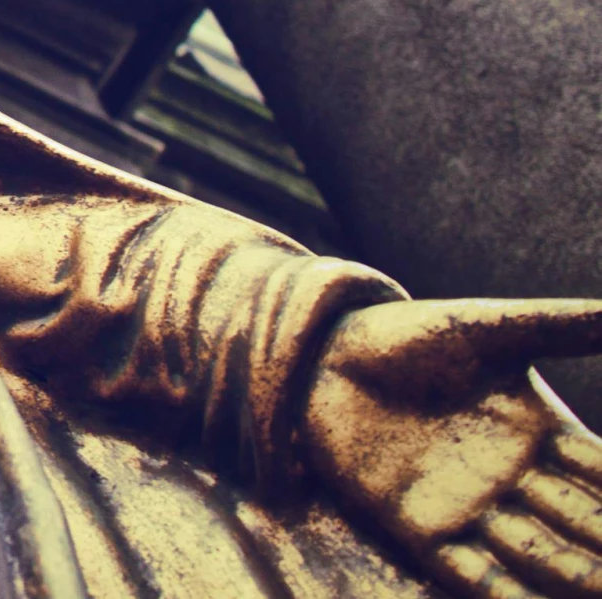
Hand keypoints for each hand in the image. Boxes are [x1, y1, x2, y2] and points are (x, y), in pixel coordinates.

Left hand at [303, 298, 601, 597]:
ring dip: (574, 575)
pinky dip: (504, 593)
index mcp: (539, 435)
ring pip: (539, 553)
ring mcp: (468, 508)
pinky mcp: (417, 527)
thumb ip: (564, 326)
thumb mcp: (493, 329)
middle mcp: (513, 480)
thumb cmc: (410, 335)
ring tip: (599, 590)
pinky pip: (471, 573)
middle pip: (582, 524)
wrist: (324, 353)